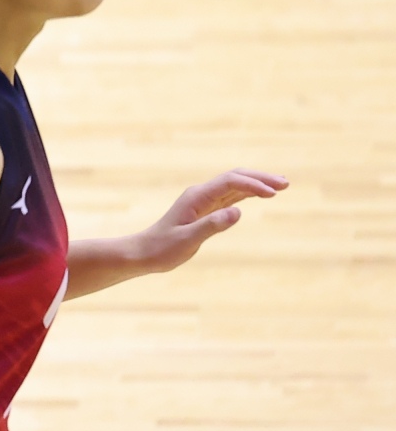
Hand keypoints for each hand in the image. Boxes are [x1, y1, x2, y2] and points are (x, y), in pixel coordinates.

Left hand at [134, 169, 285, 275]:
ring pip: (235, 186)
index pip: (229, 182)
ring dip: (257, 184)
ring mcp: (204, 201)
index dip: (252, 184)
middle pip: (234, 178)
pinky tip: (261, 194)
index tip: (273, 193)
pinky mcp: (206, 210)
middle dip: (260, 178)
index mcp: (196, 197)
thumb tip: (238, 212)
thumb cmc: (163, 248)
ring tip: (281, 186)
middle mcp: (200, 194)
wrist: (145, 253)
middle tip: (285, 183)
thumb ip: (211, 225)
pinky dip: (248, 193)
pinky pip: (231, 197)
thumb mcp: (187, 240)